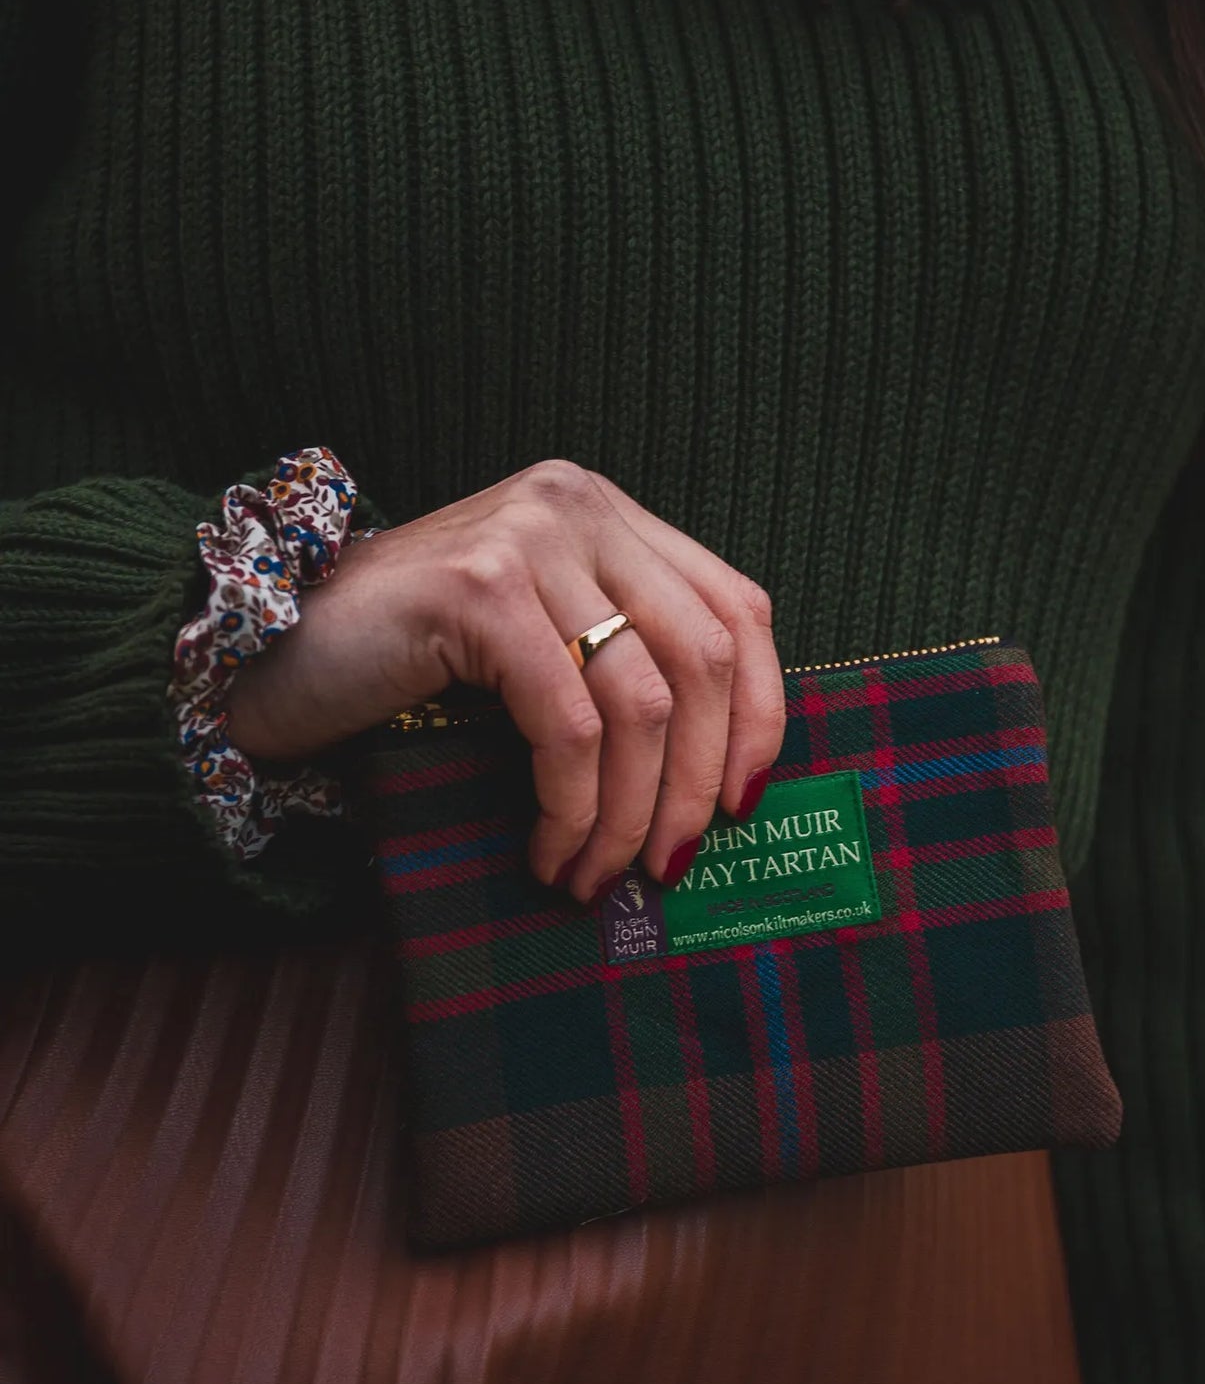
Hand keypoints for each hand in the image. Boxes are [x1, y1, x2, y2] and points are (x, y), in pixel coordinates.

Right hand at [226, 459, 785, 900]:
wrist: (264, 656)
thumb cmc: (404, 670)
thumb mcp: (536, 651)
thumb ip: (619, 667)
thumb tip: (718, 785)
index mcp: (606, 514)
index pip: (737, 608)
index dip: (762, 715)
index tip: (743, 805)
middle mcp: (576, 506)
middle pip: (704, 659)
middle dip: (698, 783)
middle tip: (669, 866)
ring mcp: (527, 538)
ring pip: (642, 702)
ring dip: (629, 813)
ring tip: (597, 876)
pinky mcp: (479, 590)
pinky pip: (567, 724)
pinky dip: (571, 807)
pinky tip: (549, 854)